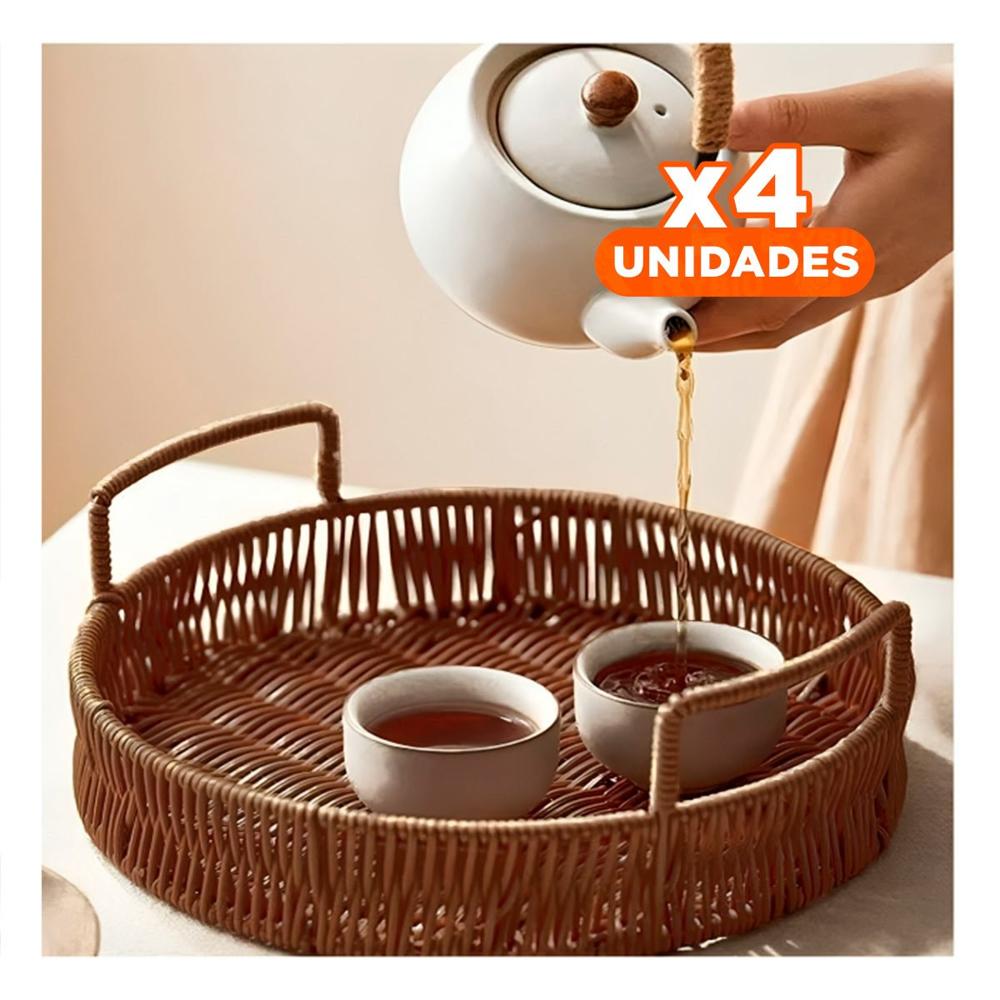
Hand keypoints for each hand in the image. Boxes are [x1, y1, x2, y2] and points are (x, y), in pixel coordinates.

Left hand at [693, 66, 952, 350]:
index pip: (765, 298)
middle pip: (770, 325)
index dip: (712, 316)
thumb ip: (792, 120)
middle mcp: (859, 275)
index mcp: (853, 243)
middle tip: (664, 329)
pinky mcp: (877, 271)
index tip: (669, 324)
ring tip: (690, 313)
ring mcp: (870, 280)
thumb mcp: (874, 107)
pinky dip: (769, 301)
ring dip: (738, 323)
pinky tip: (745, 280)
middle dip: (713, 332)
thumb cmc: (957, 125)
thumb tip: (722, 125)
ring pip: (790, 320)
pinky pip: (810, 302)